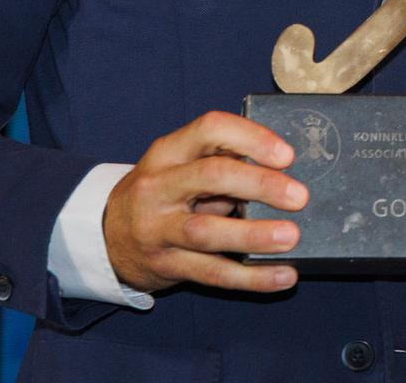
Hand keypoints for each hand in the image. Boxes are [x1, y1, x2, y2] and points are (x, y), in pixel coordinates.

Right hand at [103, 110, 308, 293]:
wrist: (106, 236)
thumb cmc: (162, 192)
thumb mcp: (179, 165)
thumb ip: (221, 161)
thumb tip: (284, 169)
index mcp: (168, 151)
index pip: (210, 129)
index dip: (251, 138)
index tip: (286, 155)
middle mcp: (159, 186)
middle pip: (211, 176)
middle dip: (259, 184)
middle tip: (299, 196)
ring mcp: (158, 228)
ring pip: (208, 232)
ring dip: (254, 234)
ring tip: (291, 237)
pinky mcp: (165, 265)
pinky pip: (212, 273)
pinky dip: (251, 277)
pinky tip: (283, 275)